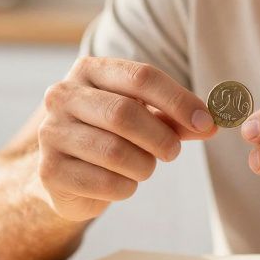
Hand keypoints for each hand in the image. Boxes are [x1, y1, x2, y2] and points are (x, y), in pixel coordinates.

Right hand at [36, 58, 215, 220]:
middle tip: (172, 152)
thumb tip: (211, 123)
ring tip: (143, 168)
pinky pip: (104, 182)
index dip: (179, 100)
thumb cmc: (110, 135)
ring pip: (114, 151)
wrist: (64, 173)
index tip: (206, 123)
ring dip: (143, 166)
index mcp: (89, 71)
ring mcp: (51, 133)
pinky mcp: (49, 170)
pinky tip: (121, 183)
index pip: (141, 77)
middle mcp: (63, 95)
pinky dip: (125, 187)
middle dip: (160, 138)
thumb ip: (175, 118)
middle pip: (124, 113)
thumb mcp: (144, 118)